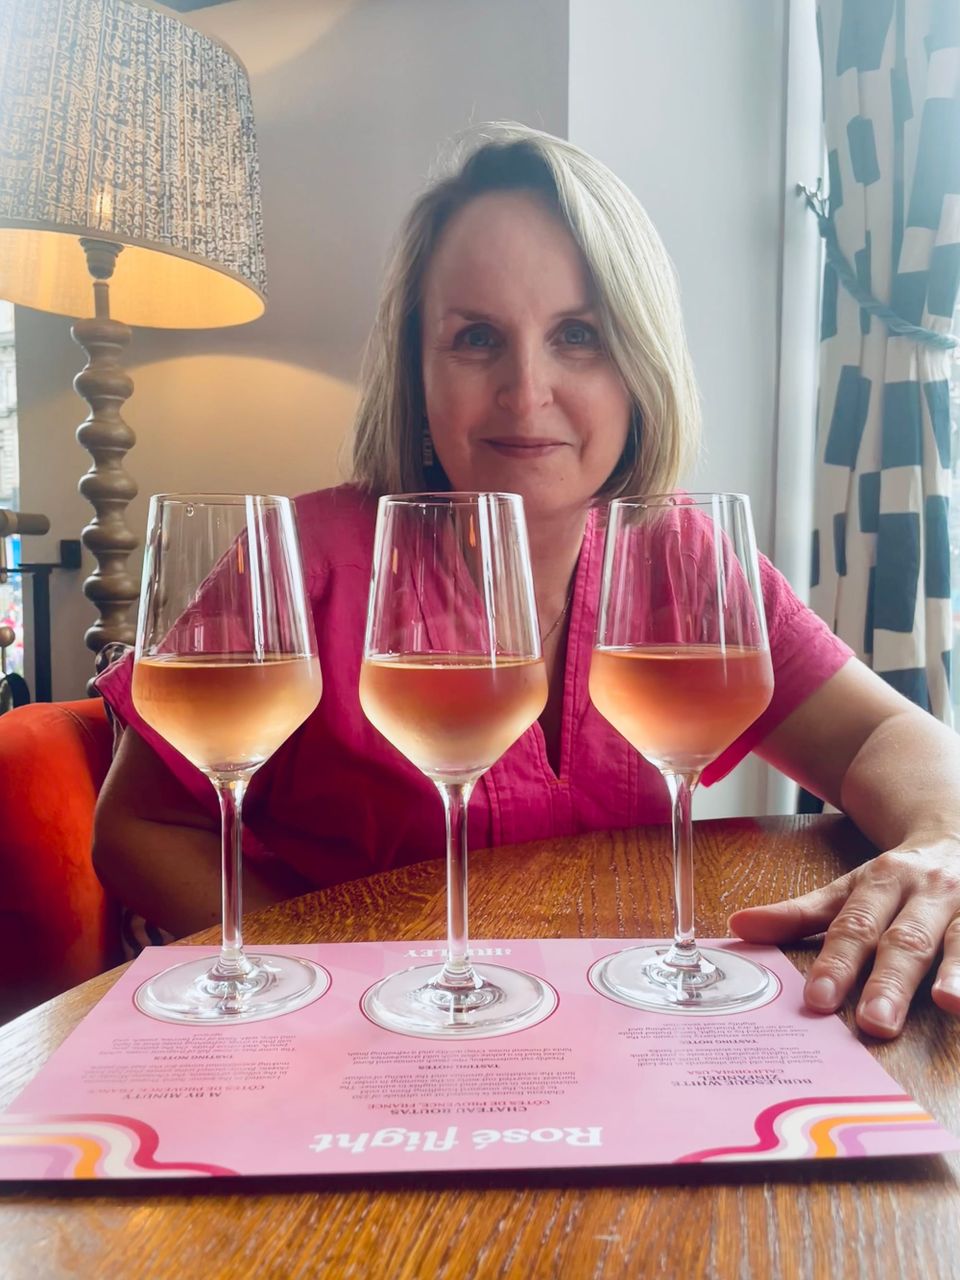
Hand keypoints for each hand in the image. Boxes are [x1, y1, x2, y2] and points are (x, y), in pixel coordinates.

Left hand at [728, 841, 959, 1036]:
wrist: (959, 833)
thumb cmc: (899, 878)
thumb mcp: (850, 888)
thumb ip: (800, 914)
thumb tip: (739, 926)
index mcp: (884, 881)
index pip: (856, 925)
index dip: (838, 962)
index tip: (820, 998)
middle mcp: (930, 892)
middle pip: (908, 940)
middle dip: (891, 981)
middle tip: (876, 1023)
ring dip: (959, 972)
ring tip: (951, 1004)